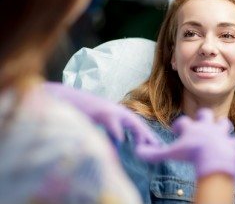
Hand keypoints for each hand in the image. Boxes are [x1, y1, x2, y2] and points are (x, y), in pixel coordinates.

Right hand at [44, 82, 158, 145]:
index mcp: (118, 114)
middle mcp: (117, 111)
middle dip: (148, 134)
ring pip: (129, 121)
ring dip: (138, 132)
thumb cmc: (82, 113)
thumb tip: (119, 145)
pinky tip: (121, 140)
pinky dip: (117, 131)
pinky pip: (111, 122)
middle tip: (157, 146)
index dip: (146, 134)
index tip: (155, 145)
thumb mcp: (99, 126)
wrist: (66, 99)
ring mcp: (109, 110)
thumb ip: (110, 134)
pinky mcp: (100, 111)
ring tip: (144, 145)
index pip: (136, 125)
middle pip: (137, 123)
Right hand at [136, 108, 234, 177]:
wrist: (213, 157)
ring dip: (222, 126)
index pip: (182, 121)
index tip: (176, 131)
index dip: (178, 126)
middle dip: (203, 117)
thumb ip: (154, 153)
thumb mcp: (170, 153)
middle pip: (205, 114)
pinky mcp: (231, 143)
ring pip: (223, 123)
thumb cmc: (191, 154)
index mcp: (192, 128)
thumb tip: (137, 151)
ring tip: (219, 131)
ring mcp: (220, 133)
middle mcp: (207, 126)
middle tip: (200, 124)